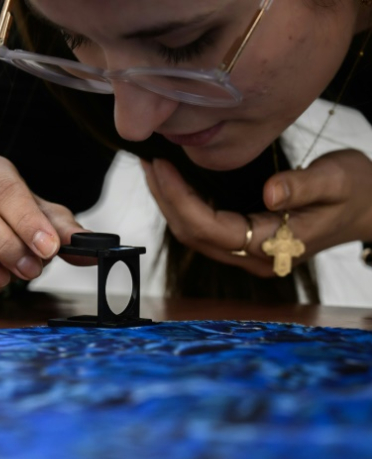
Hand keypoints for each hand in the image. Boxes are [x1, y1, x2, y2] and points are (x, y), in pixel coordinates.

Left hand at [141, 149, 371, 277]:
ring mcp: (248, 254)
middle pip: (195, 235)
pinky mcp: (244, 242)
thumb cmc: (359, 191)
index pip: (214, 230)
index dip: (181, 200)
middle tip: (149, 162)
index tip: (162, 167)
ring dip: (170, 203)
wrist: (371, 208)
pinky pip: (203, 228)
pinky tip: (174, 181)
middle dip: (166, 199)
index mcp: (276, 245)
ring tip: (153, 168)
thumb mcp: (339, 179)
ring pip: (195, 235)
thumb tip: (270, 192)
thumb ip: (304, 186)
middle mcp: (256, 258)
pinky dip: (184, 205)